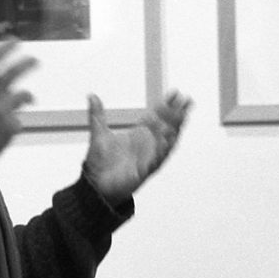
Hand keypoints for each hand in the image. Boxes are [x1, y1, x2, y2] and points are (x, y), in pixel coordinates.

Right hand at [0, 40, 37, 171]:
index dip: (2, 50)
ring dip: (26, 97)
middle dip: (24, 65)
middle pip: (10, 75)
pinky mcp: (9, 127)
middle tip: (35, 60)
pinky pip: (19, 118)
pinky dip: (15, 122)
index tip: (15, 42)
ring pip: (20, 96)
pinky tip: (6, 130)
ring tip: (29, 99)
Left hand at [83, 91, 192, 205]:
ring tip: (182, 117)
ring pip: (167, 143)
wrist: (96, 185)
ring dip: (174, 130)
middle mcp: (147, 145)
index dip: (166, 105)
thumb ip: (97, 115)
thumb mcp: (99, 133)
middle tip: (186, 100)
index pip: (157, 117)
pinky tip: (167, 141)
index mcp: (139, 135)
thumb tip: (92, 96)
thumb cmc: (101, 162)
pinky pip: (157, 161)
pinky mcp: (144, 172)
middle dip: (177, 114)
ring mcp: (148, 158)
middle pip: (167, 127)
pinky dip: (162, 151)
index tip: (174, 92)